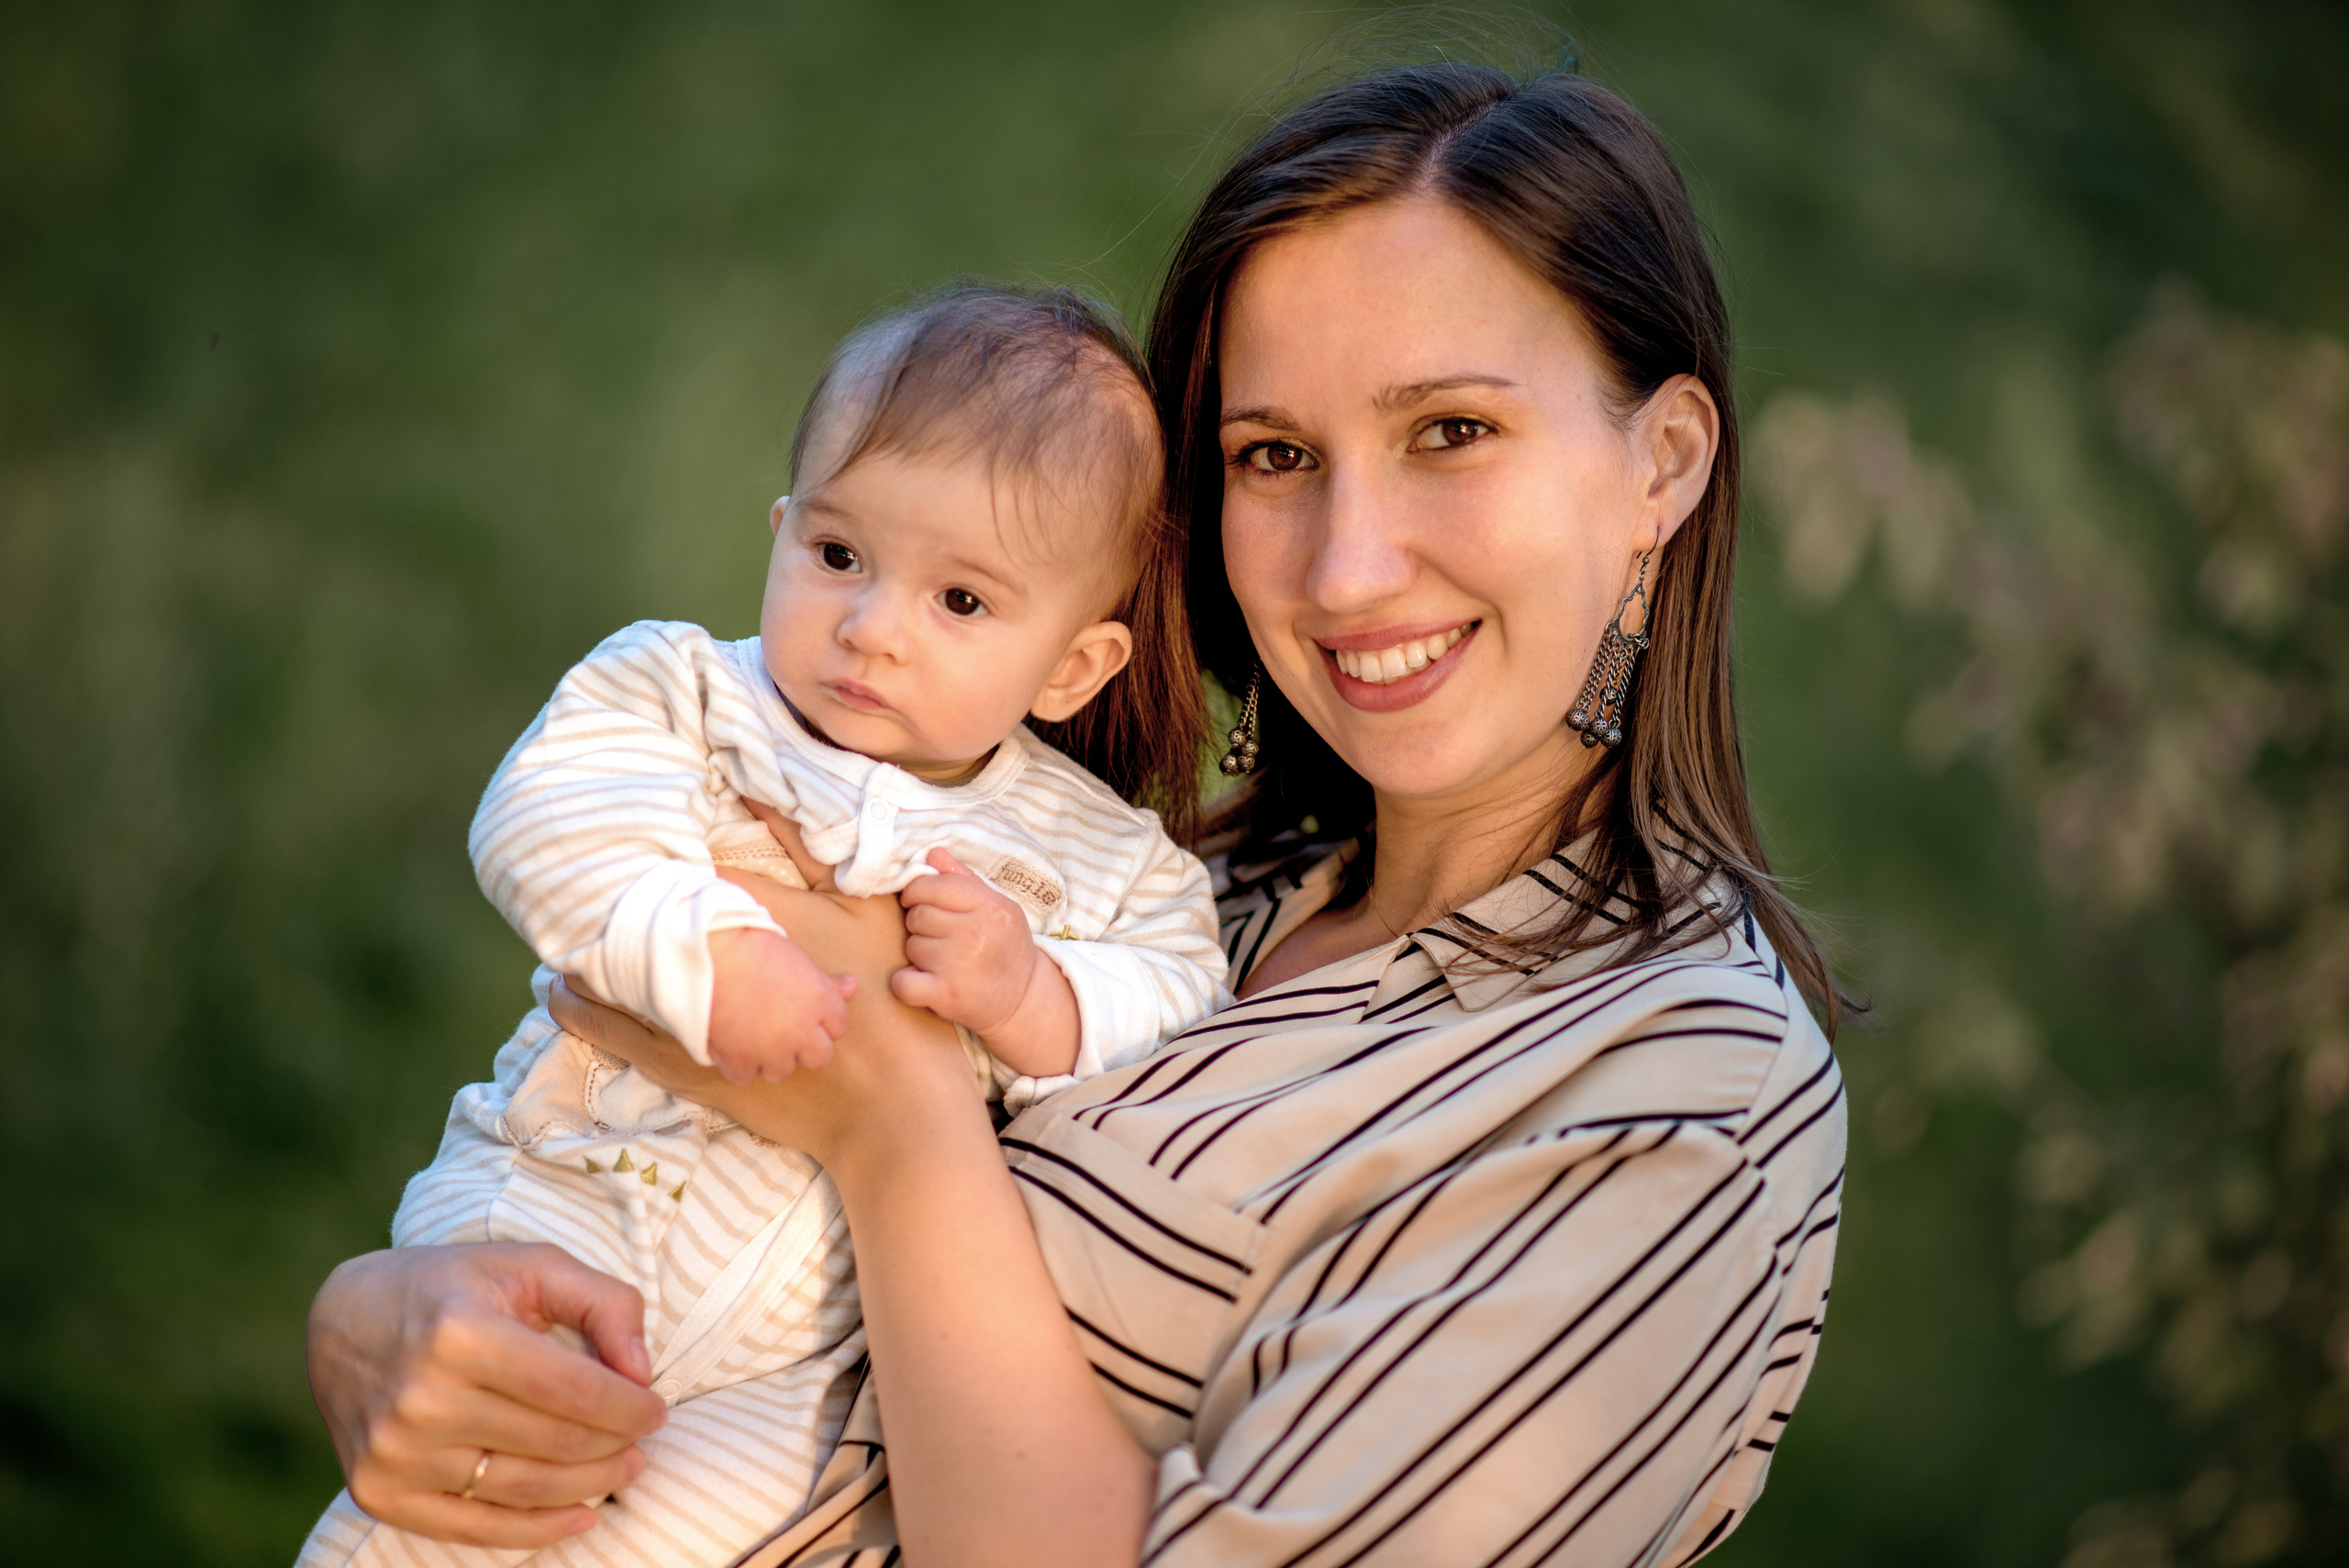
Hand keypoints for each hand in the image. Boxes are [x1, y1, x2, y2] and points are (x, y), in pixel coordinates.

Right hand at [306, 1244, 666, 1547]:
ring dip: (590, 1484)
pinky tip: (581, 1513)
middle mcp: (420, 1398)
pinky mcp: (378, 1491)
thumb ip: (602, 1302)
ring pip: (525, 1488)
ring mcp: (395, 1452)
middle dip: (616, 1445)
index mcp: (459, 1333)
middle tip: (644, 1439)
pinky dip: (538, 1529)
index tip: (656, 1408)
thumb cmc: (454, 1287)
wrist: (344, 1320)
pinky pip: (475, 1527)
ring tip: (622, 1468)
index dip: (629, 1406)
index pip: (573, 1389)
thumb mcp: (530, 1265)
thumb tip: (641, 1370)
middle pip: (555, 1442)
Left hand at [555, 877, 978, 1167]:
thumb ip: (819, 855)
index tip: (627, 844)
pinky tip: (571, 1005)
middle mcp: (712, 976)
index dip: (653, 862)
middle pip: (638, 934)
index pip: (685, 880)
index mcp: (752, 925)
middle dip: (606, 913)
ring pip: (619, 991)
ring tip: (558, 951)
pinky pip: (628, 1042)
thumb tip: (769, 798)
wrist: (891, 1108)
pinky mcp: (697, 1071)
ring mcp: (699, 1029)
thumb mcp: (869, 911)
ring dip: (585, 971)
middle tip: (573, 891)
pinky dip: (594, 1020)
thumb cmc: (891, 998)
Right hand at [706, 927, 855, 1084]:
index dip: (824, 1019)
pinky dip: (740, 1064)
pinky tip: (734, 1044)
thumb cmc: (752, 946)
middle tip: (785, 1030)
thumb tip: (852, 986)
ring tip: (757, 1037)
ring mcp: (769, 1049)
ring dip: (772, 1058)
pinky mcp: (738, 1059)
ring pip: (782, 1071)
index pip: (840, 1026)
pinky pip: (746, 1076)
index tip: (807, 1012)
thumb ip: (825, 981)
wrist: (704, 952)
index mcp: (819, 1001)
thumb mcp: (796, 958)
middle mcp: (800, 1031)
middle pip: (819, 1057)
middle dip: (806, 1046)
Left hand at [893, 849, 1036, 1034]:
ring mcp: (960, 965)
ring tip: (944, 961)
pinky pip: (902, 981)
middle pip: (918, 916)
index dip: (917, 892)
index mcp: (990, 906)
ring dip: (919, 954)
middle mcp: (976, 933)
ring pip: (911, 946)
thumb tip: (932, 853)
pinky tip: (926, 982)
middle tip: (941, 937)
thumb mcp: (997, 906)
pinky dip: (907, 984)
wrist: (1024, 997)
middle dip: (921, 925)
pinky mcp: (946, 995)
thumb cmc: (1005, 946)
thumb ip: (964, 879)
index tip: (918, 902)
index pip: (932, 885)